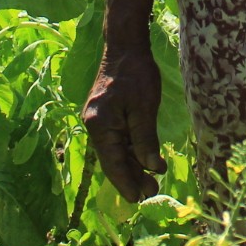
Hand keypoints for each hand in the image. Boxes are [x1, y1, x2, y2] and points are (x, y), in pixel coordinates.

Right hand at [82, 43, 164, 200]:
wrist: (125, 46)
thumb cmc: (136, 73)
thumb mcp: (145, 108)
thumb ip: (145, 139)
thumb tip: (150, 168)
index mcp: (100, 126)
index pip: (113, 163)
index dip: (126, 182)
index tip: (137, 200)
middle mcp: (94, 125)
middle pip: (113, 159)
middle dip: (131, 177)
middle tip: (151, 192)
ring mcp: (98, 120)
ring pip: (116, 150)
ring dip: (133, 165)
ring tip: (151, 181)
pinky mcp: (105, 115)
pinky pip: (118, 139)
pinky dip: (131, 150)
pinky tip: (145, 160)